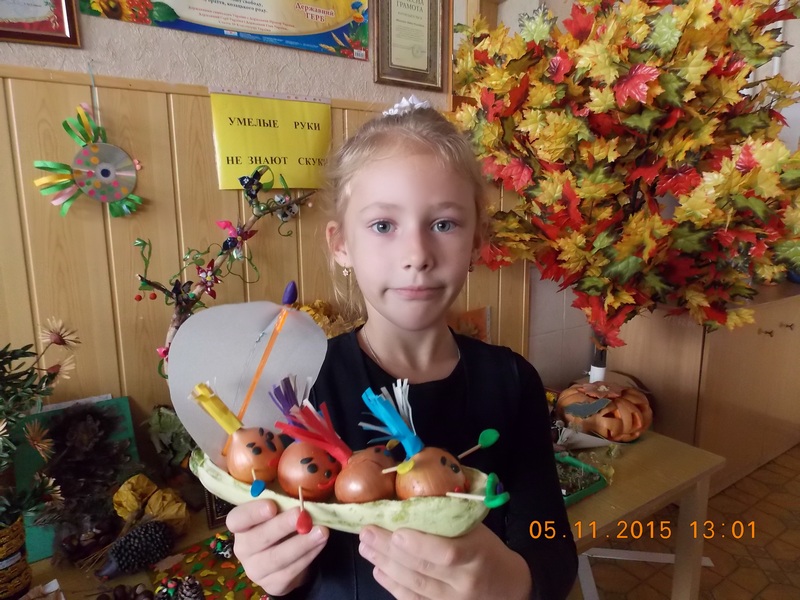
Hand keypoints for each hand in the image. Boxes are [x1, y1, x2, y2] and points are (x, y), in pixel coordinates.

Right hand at [226, 500, 328, 595]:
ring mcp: (256, 569)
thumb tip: (298, 482)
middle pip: (257, 539)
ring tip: (321, 531)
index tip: (271, 505)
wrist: (288, 556)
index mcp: (241, 525)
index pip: (237, 519)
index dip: (252, 513)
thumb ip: (283, 495)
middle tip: (301, 514)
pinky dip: (308, 556)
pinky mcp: (272, 584)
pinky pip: (290, 571)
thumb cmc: (282, 522)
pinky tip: (320, 543)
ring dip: (301, 544)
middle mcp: (243, 548)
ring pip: (276, 558)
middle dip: (281, 526)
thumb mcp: (280, 506)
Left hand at [358, 524, 531, 599]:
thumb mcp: (477, 531)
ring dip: (386, 564)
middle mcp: (464, 581)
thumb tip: (411, 498)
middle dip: (390, 549)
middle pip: (423, 567)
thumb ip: (450, 518)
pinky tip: (378, 570)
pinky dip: (393, 585)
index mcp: (476, 554)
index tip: (396, 531)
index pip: (447, 552)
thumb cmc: (488, 552)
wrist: (509, 589)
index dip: (419, 544)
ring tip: (366, 547)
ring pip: (414, 584)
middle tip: (367, 532)